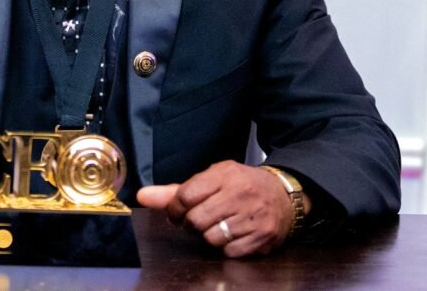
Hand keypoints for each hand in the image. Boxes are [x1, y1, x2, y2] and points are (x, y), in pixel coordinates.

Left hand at [136, 160, 309, 256]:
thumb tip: (142, 196)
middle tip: (200, 219)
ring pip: (211, 237)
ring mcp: (252, 216)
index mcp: (224, 174)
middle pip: (196, 220)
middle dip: (192, 224)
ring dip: (209, 236)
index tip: (178, 212)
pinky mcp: (261, 236)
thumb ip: (176, 190)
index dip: (175, 209)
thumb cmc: (242, 186)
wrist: (284, 196)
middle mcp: (239, 193)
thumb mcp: (213, 179)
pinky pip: (229, 251)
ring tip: (219, 225)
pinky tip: (233, 234)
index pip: (185, 196)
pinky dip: (226, 246)